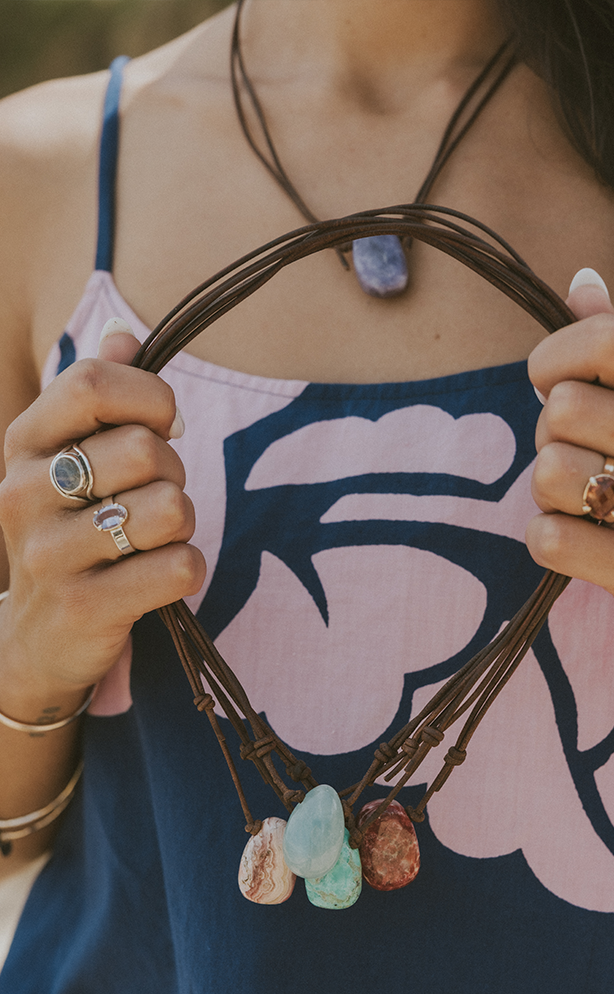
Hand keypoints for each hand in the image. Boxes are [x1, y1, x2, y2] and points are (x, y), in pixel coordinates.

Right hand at [0, 319, 205, 710]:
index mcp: (23, 442)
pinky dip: (187, 570)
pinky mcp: (86, 606)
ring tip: (152, 539)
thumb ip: (98, 393)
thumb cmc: (70, 529)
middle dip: (174, 472)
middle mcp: (24, 492)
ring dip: (182, 524)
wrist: (38, 637)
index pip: (95, 383)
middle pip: (145, 450)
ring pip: (170, 509)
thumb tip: (124, 332)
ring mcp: (50, 554)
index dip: (152, 398)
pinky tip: (158, 578)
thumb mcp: (68, 457)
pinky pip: (181, 567)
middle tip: (154, 497)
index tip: (163, 426)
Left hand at [527, 270, 613, 668]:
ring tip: (582, 503)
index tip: (554, 387)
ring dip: (547, 492)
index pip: (606, 341)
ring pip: (551, 473)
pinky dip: (548, 541)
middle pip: (564, 409)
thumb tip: (580, 279)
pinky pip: (552, 538)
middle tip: (577, 458)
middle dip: (549, 436)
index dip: (553, 359)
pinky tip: (580, 545)